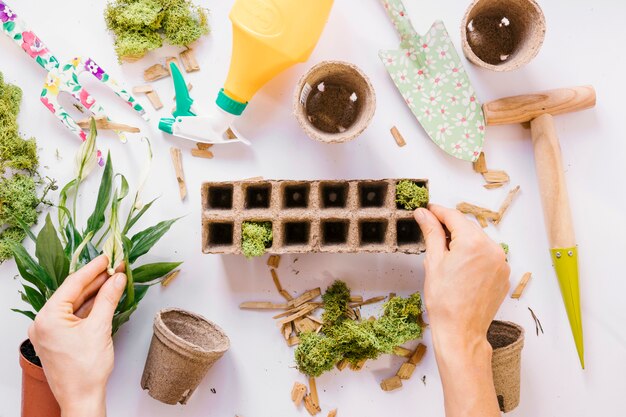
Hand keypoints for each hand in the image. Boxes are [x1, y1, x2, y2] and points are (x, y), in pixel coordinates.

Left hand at [28, 255, 125, 416]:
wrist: (82, 398)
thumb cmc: (85, 370)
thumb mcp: (100, 328)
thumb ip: (108, 298)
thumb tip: (117, 278)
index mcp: (47, 318)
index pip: (72, 284)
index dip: (92, 269)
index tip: (107, 258)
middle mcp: (44, 322)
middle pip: (73, 293)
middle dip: (96, 280)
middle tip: (115, 268)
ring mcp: (50, 331)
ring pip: (75, 304)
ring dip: (95, 293)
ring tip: (114, 280)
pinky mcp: (59, 339)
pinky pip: (75, 316)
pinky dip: (91, 307)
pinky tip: (105, 298)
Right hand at [414, 205, 509, 416]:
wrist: (461, 331)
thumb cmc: (445, 301)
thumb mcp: (433, 261)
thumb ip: (431, 232)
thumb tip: (423, 214)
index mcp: (473, 242)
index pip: (454, 217)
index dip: (438, 212)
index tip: (427, 210)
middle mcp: (493, 249)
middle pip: (468, 228)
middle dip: (450, 227)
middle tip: (430, 228)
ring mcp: (501, 263)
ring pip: (478, 242)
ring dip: (462, 241)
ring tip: (444, 252)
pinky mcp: (503, 275)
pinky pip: (487, 256)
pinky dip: (474, 255)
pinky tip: (459, 266)